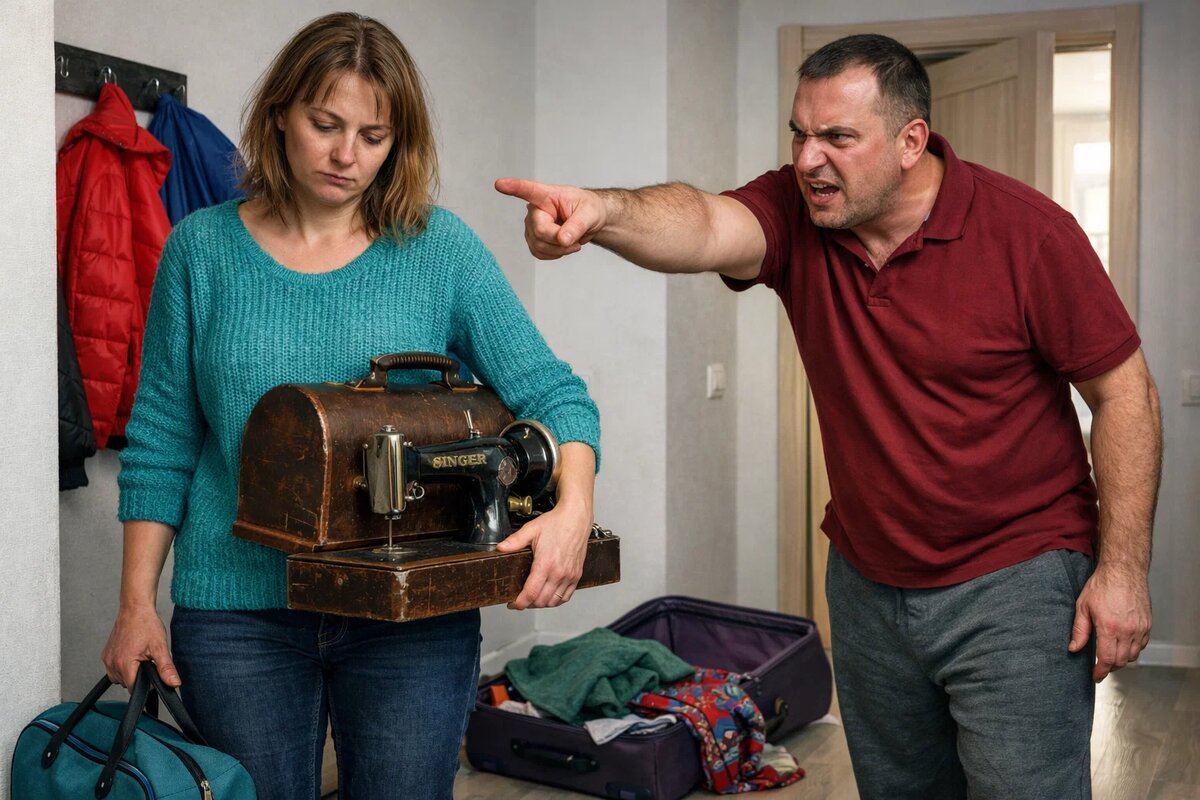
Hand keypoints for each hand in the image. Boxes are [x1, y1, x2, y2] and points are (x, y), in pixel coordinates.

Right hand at [101, 604, 180, 688]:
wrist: (135, 609)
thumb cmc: (146, 624)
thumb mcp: (160, 647)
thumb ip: (166, 668)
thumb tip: (173, 683)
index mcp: (124, 663)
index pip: (134, 688)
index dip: (147, 684)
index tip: (153, 674)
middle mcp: (112, 663)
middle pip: (127, 684)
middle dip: (139, 676)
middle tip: (148, 660)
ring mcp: (107, 659)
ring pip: (120, 678)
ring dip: (131, 672)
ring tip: (140, 656)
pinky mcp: (105, 655)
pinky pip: (114, 669)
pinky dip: (124, 666)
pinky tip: (132, 655)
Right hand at [495, 178, 605, 259]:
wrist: (589, 221)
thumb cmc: (589, 209)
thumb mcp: (589, 214)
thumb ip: (577, 226)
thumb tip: (562, 240)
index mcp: (547, 195)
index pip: (528, 190)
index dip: (513, 187)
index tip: (499, 184)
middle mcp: (535, 210)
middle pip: (540, 232)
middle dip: (560, 241)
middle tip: (576, 239)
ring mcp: (532, 226)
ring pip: (539, 246)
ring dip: (559, 250)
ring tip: (572, 241)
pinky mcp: (533, 240)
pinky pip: (539, 253)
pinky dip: (554, 254)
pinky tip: (563, 246)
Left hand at [496, 500, 591, 609]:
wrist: (576, 517)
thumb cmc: (556, 523)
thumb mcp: (531, 529)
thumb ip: (514, 541)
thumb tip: (500, 548)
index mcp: (546, 563)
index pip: (531, 593)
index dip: (519, 603)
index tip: (512, 604)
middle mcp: (559, 572)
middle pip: (541, 601)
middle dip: (528, 604)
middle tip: (520, 599)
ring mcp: (570, 575)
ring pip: (554, 602)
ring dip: (541, 604)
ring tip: (533, 598)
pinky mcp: (577, 575)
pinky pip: (566, 597)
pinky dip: (556, 601)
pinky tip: (549, 595)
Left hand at [1068, 562, 1151, 681]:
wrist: (1123, 571)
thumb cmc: (1102, 585)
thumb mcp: (1083, 607)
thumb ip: (1079, 630)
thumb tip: (1074, 648)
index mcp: (1109, 628)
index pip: (1107, 659)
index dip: (1100, 671)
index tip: (1095, 676)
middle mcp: (1128, 631)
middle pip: (1121, 661)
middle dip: (1109, 667)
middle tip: (1100, 666)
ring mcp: (1140, 628)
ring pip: (1133, 655)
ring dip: (1121, 659)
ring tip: (1110, 655)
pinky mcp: (1148, 624)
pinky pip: (1142, 645)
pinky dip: (1133, 650)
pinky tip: (1122, 644)